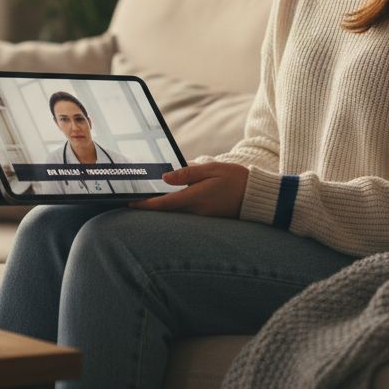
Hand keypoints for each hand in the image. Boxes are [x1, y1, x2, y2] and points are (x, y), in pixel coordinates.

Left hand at [129, 162, 248, 217]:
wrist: (258, 197)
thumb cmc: (236, 179)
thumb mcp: (212, 169)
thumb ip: (188, 174)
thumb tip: (165, 177)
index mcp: (196, 198)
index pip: (165, 203)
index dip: (146, 205)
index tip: (130, 204)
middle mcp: (197, 211)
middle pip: (167, 212)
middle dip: (150, 208)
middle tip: (132, 202)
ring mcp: (203, 217)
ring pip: (176, 214)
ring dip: (162, 209)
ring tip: (146, 200)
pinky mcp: (208, 219)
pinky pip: (187, 214)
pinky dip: (175, 209)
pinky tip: (169, 202)